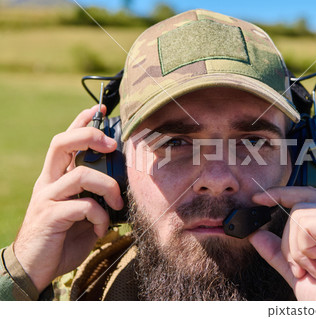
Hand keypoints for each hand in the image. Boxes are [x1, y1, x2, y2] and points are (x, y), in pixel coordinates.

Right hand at [14, 105, 123, 292]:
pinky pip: (84, 205)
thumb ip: (94, 197)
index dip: (80, 122)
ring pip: (81, 174)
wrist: (36, 268)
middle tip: (111, 145)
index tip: (97, 109)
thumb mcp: (83, 214)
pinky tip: (103, 229)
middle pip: (62, 143)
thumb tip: (121, 188)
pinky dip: (100, 216)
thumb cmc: (63, 238)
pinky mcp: (51, 216)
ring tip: (117, 204)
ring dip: (108, 187)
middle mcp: (48, 182)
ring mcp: (47, 198)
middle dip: (89, 135)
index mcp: (56, 178)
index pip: (66, 141)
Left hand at [248, 186, 315, 300]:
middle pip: (300, 203)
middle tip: (300, 268)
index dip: (282, 194)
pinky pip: (305, 224)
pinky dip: (303, 250)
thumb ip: (279, 251)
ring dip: (296, 250)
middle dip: (289, 239)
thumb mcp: (299, 272)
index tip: (257, 199)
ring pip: (299, 214)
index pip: (309, 196)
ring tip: (315, 271)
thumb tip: (257, 234)